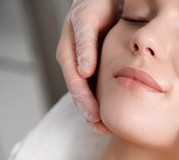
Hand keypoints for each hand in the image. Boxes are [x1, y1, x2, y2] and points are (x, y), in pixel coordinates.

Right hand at [56, 0, 118, 132]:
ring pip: (86, 93)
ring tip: (104, 128)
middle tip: (101, 127)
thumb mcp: (89, 20)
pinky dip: (100, 103)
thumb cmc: (97, 5)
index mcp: (70, 51)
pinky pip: (95, 88)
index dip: (85, 100)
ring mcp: (84, 64)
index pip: (76, 81)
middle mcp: (75, 60)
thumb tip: (83, 71)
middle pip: (79, 91)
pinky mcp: (94, 67)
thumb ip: (85, 44)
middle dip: (88, 111)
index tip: (95, 115)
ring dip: (93, 112)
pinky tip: (108, 116)